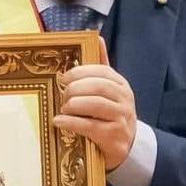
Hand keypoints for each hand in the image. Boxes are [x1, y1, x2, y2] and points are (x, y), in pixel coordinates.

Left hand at [52, 52, 136, 171]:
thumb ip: (101, 67)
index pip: (102, 71)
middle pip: (99, 87)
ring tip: (63, 108)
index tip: (64, 77)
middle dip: (76, 88)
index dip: (81, 72)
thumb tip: (96, 38)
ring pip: (96, 105)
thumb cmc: (110, 116)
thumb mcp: (109, 91)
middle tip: (62, 94)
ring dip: (74, 104)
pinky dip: (72, 122)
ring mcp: (121, 118)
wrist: (127, 147)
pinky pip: (91, 126)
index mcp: (121, 85)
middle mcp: (124, 100)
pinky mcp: (114, 137)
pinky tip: (59, 121)